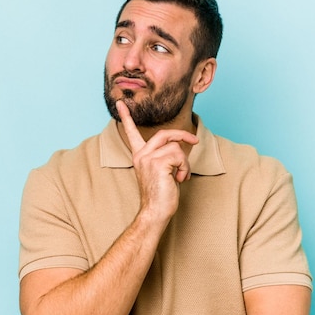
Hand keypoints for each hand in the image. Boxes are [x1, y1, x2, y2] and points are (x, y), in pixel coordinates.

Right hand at [116, 100, 197, 221]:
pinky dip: (185, 168)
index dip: (126, 116)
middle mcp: (141, 154)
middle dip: (182, 136)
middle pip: (164, 134)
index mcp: (139, 155)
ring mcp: (148, 158)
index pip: (131, 132)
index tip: (120, 103)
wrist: (155, 211)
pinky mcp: (158, 163)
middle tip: (194, 141)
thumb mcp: (161, 170)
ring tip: (180, 176)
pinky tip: (179, 179)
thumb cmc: (160, 194)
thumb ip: (164, 155)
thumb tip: (180, 145)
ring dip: (184, 163)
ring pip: (176, 147)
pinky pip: (180, 156)